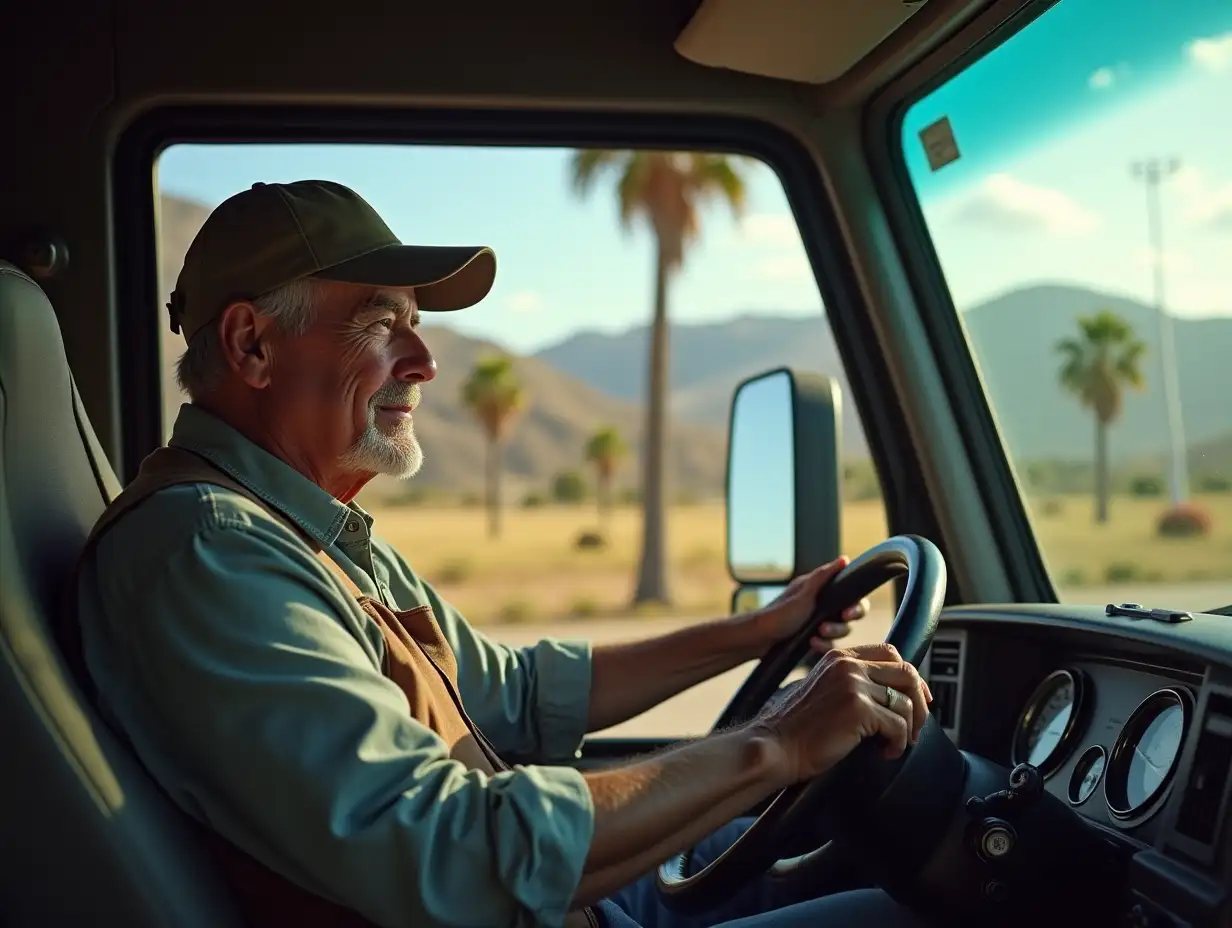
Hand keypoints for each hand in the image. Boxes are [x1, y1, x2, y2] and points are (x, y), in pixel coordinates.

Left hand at [753, 557, 871, 654]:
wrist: (759, 639)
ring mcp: (820, 623)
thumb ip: (823, 577)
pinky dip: (822, 644)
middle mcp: (824, 605)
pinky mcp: (815, 639)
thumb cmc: (778, 613)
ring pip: (841, 631)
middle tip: (828, 626)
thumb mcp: (802, 594)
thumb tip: (844, 559)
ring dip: (832, 634)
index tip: (847, 613)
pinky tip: (812, 644)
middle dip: (843, 624)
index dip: (856, 605)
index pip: (852, 596)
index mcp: (821, 591)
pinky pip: (829, 644)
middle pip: (850, 616)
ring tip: (817, 633)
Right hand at [753, 642, 932, 784]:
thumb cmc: (797, 728)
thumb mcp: (825, 691)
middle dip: (919, 702)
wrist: (775, 746)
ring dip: (909, 728)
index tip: (917, 699)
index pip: (889, 652)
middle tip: (916, 726)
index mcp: (839, 657)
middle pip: (907, 673)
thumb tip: (891, 695)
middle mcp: (847, 665)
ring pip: (906, 702)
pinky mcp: (858, 709)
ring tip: (896, 743)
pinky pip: (898, 725)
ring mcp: (853, 684)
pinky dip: (898, 743)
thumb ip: (852, 683)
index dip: (910, 677)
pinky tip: (886, 752)